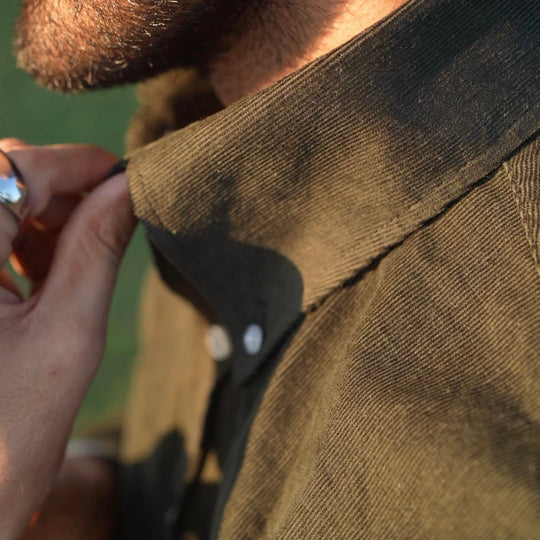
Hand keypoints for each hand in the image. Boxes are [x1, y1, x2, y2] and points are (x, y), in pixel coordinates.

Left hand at [0, 139, 135, 538]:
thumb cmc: (6, 437)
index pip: (19, 168)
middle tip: (110, 222)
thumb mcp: (69, 333)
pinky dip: (18, 241)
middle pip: (0, 176)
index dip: (80, 165)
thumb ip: (99, 250)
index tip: (127, 176)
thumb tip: (130, 190)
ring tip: (76, 262)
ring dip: (41, 218)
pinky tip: (40, 275)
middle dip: (62, 191)